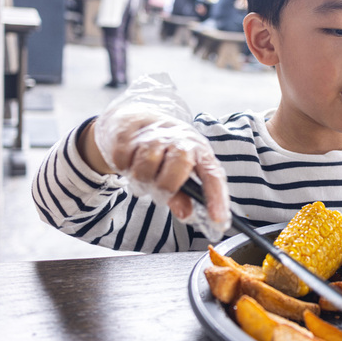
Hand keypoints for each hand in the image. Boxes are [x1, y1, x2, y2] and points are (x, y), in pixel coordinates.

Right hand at [93, 75, 230, 239]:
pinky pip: (123, 161)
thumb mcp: (179, 171)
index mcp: (199, 149)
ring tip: (143, 177)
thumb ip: (182, 195)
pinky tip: (130, 162)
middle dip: (166, 188)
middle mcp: (180, 138)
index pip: (212, 175)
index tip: (218, 220)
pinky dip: (124, 168)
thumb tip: (186, 214)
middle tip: (159, 192)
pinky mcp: (129, 133)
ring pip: (146, 168)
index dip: (217, 198)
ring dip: (142, 181)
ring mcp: (154, 133)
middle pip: (177, 167)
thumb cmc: (164, 150)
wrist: (134, 119)